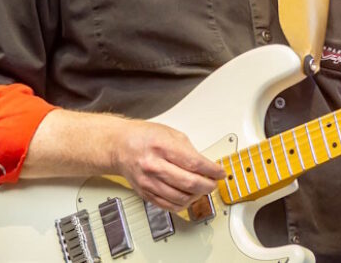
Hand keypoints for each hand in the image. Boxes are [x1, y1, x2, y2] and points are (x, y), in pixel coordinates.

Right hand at [111, 120, 225, 211]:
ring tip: (202, 189)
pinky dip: (183, 204)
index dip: (212, 170)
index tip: (220, 172)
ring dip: (197, 196)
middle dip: (208, 185)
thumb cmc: (145, 137)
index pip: (195, 163)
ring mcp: (148, 182)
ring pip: (180, 198)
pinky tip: (188, 197)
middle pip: (189, 183)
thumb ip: (190, 151)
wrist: (120, 146)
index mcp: (163, 147)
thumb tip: (207, 166)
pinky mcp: (145, 193)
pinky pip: (168, 206)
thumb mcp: (172, 134)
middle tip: (213, 183)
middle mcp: (154, 166)